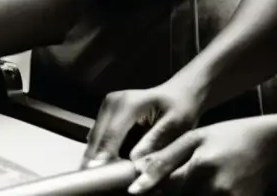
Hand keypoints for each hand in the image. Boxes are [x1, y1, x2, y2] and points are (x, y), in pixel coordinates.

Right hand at [83, 80, 203, 168]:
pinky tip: (112, 164)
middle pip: (98, 138)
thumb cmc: (181, 108)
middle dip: (99, 160)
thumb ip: (154, 142)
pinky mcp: (106, 113)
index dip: (104, 157)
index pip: (111, 135)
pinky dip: (102, 152)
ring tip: (109, 177)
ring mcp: (107, 106)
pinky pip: (99, 137)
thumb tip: (134, 162)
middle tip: (105, 183)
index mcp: (128, 103)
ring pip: (95, 139)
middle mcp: (112, 102)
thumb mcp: (175, 125)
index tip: (101, 178)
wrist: (179, 93)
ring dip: (99, 157)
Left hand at [126, 118, 276, 194]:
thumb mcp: (193, 139)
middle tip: (183, 175)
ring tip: (194, 179)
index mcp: (200, 166)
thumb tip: (135, 184)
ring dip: (187, 194)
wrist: (270, 145)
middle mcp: (216, 188)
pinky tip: (206, 186)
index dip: (151, 190)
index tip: (140, 189)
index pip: (164, 190)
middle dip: (170, 193)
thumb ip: (163, 160)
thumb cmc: (226, 137)